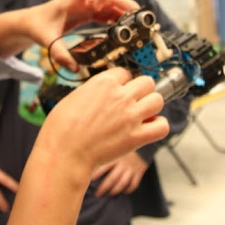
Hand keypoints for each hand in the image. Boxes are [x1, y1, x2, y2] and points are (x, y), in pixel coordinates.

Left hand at [27, 0, 139, 70]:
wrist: (31, 23)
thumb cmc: (37, 25)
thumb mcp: (45, 39)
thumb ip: (58, 53)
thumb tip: (74, 67)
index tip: (98, 7)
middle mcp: (83, 0)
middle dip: (124, 3)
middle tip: (136, 17)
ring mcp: (88, 6)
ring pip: (112, 4)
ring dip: (125, 12)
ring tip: (137, 26)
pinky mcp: (90, 14)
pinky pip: (108, 13)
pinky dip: (118, 19)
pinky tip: (125, 30)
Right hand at [37, 68, 167, 180]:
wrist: (64, 152)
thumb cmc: (62, 127)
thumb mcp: (75, 96)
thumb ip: (95, 90)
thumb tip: (104, 92)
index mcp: (104, 82)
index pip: (125, 72)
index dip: (123, 82)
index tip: (119, 90)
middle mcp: (121, 96)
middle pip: (147, 82)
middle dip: (141, 91)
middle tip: (132, 102)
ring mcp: (131, 116)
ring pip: (158, 100)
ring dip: (152, 106)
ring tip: (142, 114)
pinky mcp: (137, 137)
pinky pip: (162, 126)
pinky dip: (158, 126)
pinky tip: (148, 129)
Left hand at [92, 151, 148, 196]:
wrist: (140, 144)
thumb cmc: (122, 148)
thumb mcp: (114, 149)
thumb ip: (106, 155)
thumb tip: (92, 164)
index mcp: (116, 157)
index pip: (105, 166)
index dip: (98, 174)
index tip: (90, 180)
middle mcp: (123, 164)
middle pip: (113, 178)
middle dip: (105, 187)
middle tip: (98, 194)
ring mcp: (132, 169)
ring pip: (123, 182)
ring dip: (116, 190)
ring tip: (110, 194)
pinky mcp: (139, 172)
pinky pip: (134, 183)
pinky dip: (129, 189)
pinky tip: (123, 192)